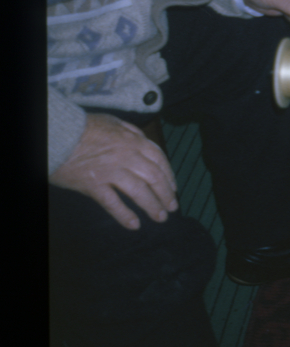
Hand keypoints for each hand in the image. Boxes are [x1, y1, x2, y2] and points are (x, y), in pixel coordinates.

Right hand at [49, 113, 177, 229]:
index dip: (169, 176)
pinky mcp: (94, 185)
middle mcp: (126, 156)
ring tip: (160, 217)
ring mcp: (111, 172)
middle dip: (166, 194)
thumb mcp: (113, 121)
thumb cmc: (83, 127)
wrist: (58, 134)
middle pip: (154, 178)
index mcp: (133, 140)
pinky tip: (134, 225)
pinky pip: (114, 204)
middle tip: (172, 207)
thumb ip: (131, 132)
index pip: (159, 159)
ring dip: (152, 207)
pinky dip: (125, 216)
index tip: (173, 188)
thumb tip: (144, 141)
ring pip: (139, 192)